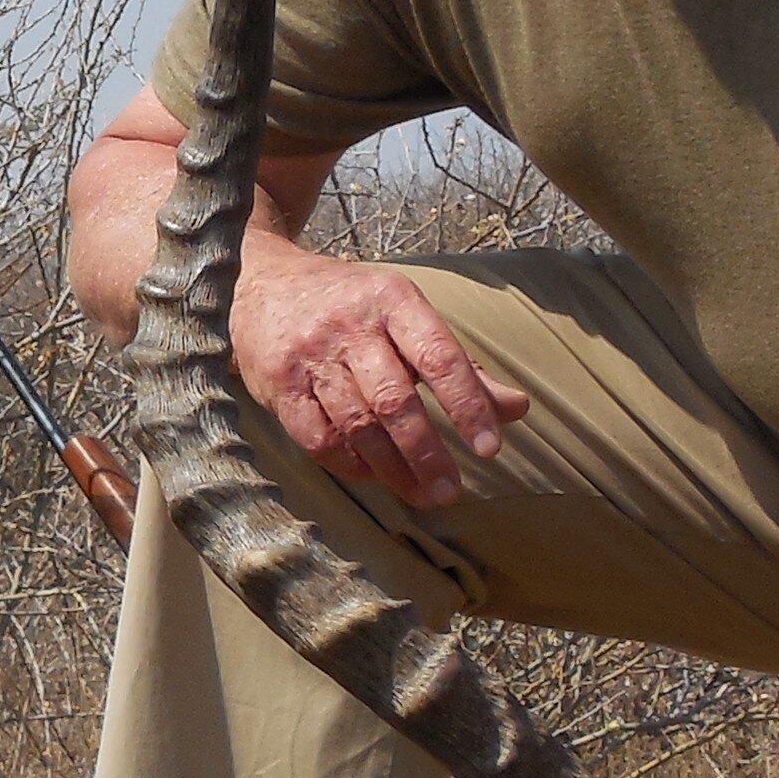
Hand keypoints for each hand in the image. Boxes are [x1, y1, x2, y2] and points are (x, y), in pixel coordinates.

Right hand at [228, 248, 528, 504]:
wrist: (261, 282)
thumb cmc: (350, 304)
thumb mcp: (406, 314)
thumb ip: (459, 364)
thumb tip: (517, 408)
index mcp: (391, 299)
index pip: (438, 357)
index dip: (467, 406)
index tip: (490, 449)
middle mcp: (349, 326)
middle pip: (395, 400)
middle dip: (428, 453)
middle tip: (452, 491)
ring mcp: (310, 358)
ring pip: (357, 426)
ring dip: (393, 470)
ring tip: (422, 495)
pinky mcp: (278, 386)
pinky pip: (318, 437)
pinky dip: (349, 463)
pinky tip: (373, 474)